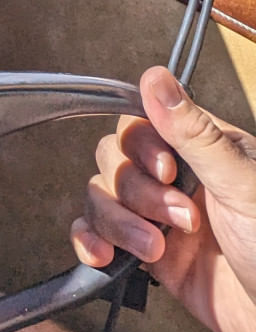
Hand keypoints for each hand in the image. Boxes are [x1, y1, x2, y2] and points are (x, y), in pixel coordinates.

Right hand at [71, 65, 255, 331]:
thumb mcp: (242, 187)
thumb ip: (194, 133)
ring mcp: (158, 217)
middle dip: (136, 192)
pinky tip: (103, 255)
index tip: (166, 171)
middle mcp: (177, 180)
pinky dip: (90, 241)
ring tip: (155, 249)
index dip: (140, 146)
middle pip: (113, 159)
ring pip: (101, 195)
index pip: (141, 123)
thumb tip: (155, 76)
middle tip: (179, 219)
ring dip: (118, 222)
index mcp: (203, 152)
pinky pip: (96, 234)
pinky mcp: (145, 254)